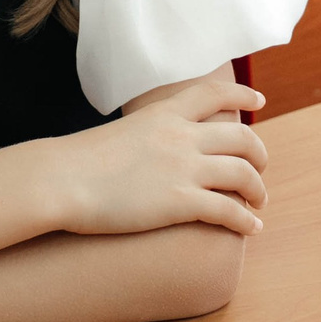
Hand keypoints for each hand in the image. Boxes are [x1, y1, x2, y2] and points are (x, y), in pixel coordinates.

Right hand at [45, 78, 267, 237]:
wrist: (61, 179)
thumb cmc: (77, 162)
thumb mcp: (119, 134)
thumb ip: (144, 137)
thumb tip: (148, 152)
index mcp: (164, 114)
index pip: (213, 93)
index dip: (242, 93)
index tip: (259, 98)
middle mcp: (181, 136)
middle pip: (241, 136)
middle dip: (259, 154)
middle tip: (259, 170)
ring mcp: (183, 168)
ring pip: (244, 174)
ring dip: (258, 190)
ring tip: (259, 203)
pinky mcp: (180, 202)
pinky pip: (229, 210)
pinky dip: (246, 221)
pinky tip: (250, 229)